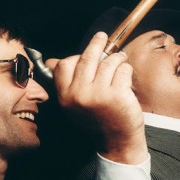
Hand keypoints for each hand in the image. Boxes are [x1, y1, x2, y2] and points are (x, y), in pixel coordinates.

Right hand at [48, 31, 146, 163]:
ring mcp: (99, 93)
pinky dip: (126, 69)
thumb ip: (67, 83)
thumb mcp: (74, 105)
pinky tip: (126, 74)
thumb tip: (53, 60)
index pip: (65, 64)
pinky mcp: (118, 94)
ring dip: (117, 58)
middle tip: (102, 36)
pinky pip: (122, 69)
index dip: (76, 56)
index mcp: (66, 96)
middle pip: (88, 58)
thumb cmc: (98, 120)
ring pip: (108, 62)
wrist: (117, 142)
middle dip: (97, 44)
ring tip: (120, 59)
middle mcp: (79, 94)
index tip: (85, 52)